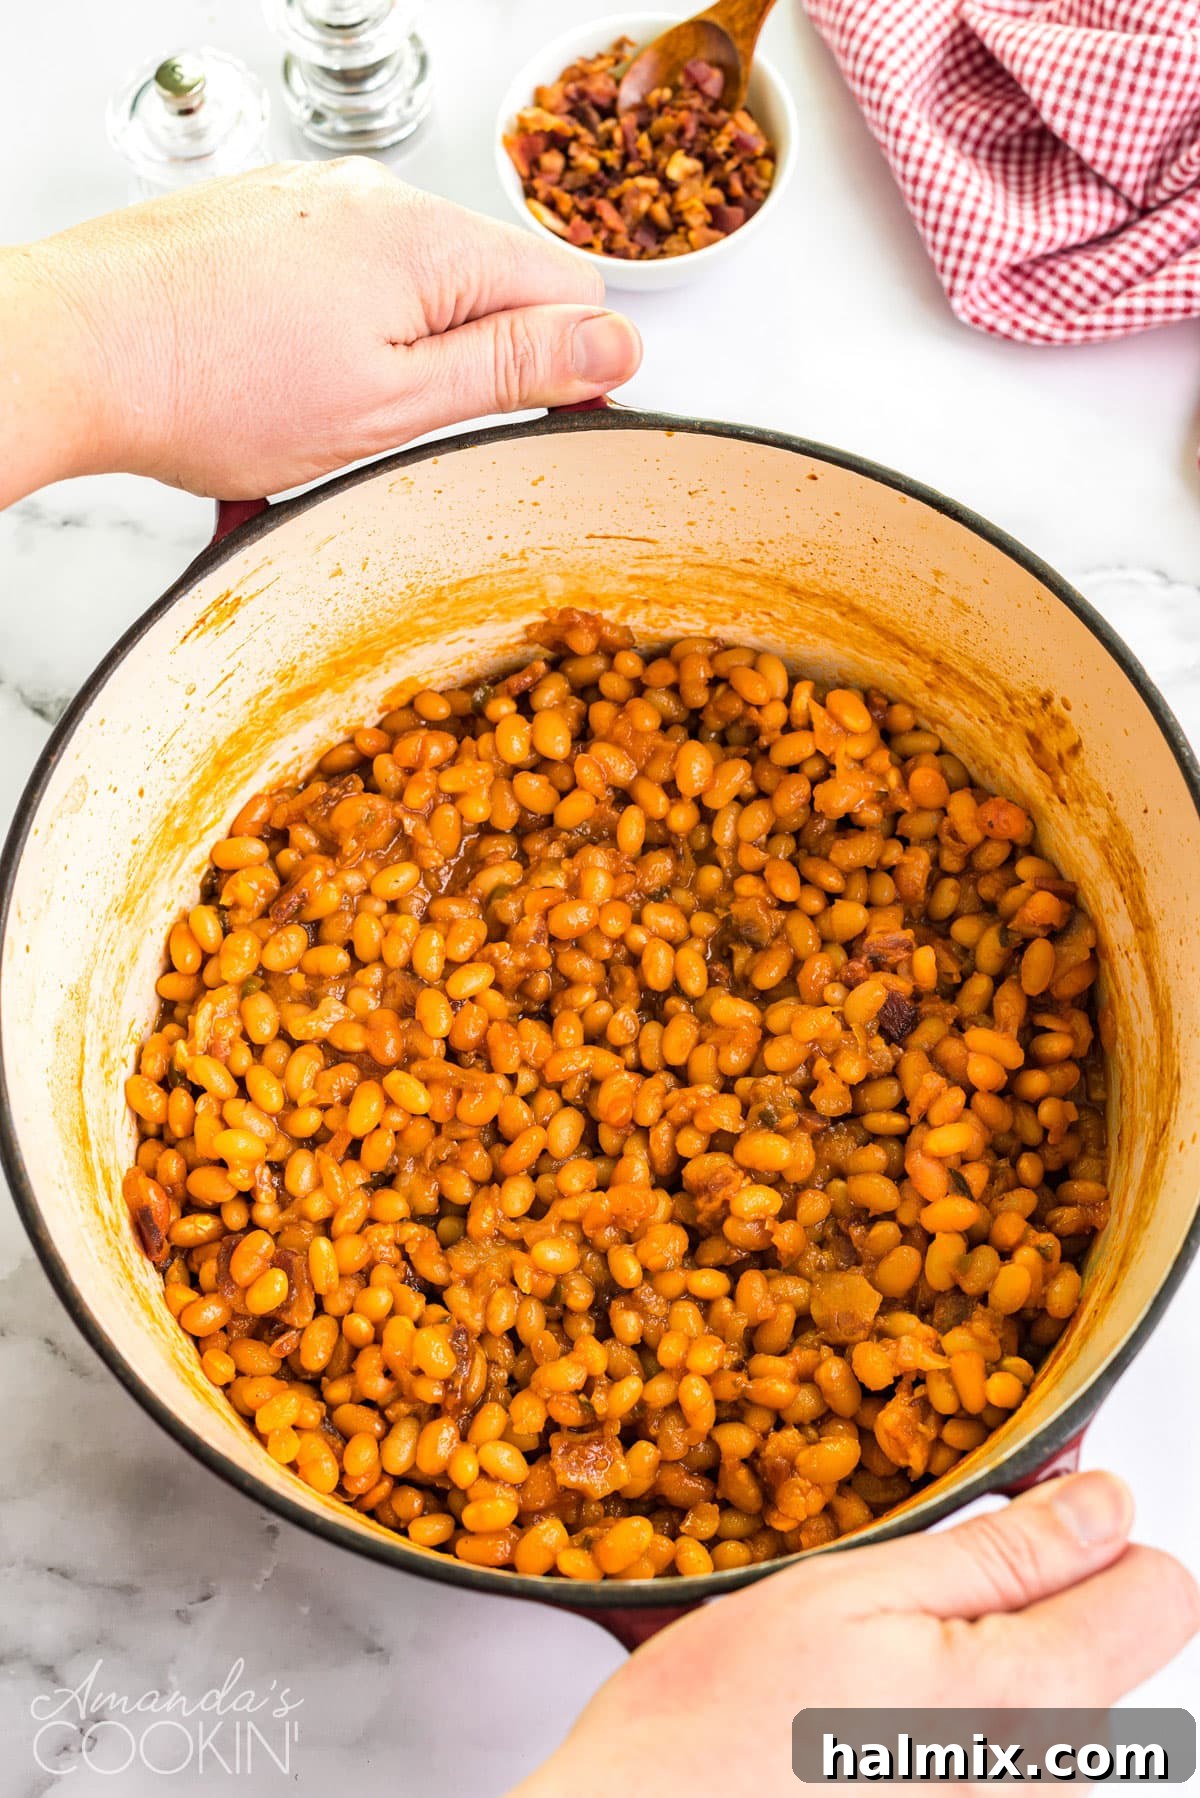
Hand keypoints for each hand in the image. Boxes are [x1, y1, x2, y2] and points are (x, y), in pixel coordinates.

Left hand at [0, 158, 640, 503]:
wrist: (78, 345)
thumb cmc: (213, 383)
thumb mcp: (394, 403)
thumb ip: (515, 370)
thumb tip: (619, 346)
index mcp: (433, 243)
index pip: (571, 290)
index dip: (569, 368)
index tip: (532, 425)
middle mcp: (382, 202)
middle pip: (491, 290)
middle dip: (468, 372)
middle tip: (404, 438)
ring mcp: (321, 206)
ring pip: (413, 294)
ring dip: (397, 366)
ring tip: (328, 422)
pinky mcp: (272, 223)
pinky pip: (345, 287)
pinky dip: (334, 346)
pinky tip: (286, 391)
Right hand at [512, 1473, 1198, 1797]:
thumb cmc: (724, 1720)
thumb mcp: (858, 1589)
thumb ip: (1004, 1552)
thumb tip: (1107, 1505)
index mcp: (1035, 1699)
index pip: (1164, 1589)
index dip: (1090, 1529)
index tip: (1012, 1514)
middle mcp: (1048, 1778)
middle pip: (1110, 1641)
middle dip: (1030, 1587)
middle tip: (907, 1584)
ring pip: (1055, 1693)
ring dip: (984, 1649)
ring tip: (871, 1654)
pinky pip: (1005, 1748)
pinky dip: (953, 1707)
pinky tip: (866, 1710)